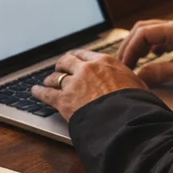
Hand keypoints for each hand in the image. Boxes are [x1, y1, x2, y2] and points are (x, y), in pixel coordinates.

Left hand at [32, 49, 147, 120]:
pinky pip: (47, 94)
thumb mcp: (137, 85)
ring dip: (50, 79)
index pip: (85, 54)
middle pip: (67, 61)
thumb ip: (127, 80)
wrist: (124, 118)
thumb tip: (132, 83)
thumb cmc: (135, 103)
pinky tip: (34, 91)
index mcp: (104, 62)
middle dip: (61, 65)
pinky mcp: (64, 101)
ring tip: (47, 82)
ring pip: (55, 77)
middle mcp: (86, 69)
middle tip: (59, 68)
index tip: (74, 59)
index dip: (77, 57)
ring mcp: (73, 84)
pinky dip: (39, 92)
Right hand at [117, 19, 172, 87]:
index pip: (142, 34)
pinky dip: (148, 47)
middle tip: (121, 65)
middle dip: (128, 46)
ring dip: (137, 46)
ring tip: (130, 63)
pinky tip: (147, 59)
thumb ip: (163, 72)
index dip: (129, 50)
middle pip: (142, 30)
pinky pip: (159, 38)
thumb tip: (139, 77)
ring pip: (149, 33)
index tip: (124, 67)